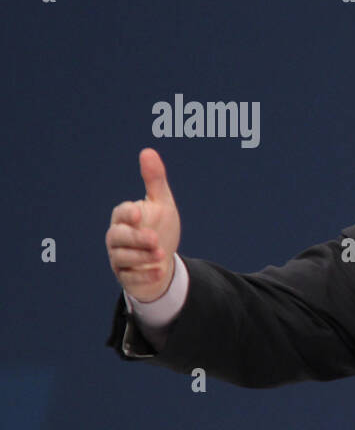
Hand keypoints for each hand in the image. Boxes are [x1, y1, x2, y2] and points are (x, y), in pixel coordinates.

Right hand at [106, 148, 181, 302]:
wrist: (163, 261)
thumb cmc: (159, 227)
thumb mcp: (162, 204)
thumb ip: (154, 180)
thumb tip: (148, 151)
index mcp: (124, 218)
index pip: (121, 213)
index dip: (128, 213)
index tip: (140, 213)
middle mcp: (118, 237)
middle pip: (119, 237)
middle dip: (136, 238)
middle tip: (154, 238)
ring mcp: (120, 258)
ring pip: (124, 258)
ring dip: (142, 257)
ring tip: (161, 253)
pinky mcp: (127, 277)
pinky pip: (132, 278)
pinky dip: (146, 276)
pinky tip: (160, 271)